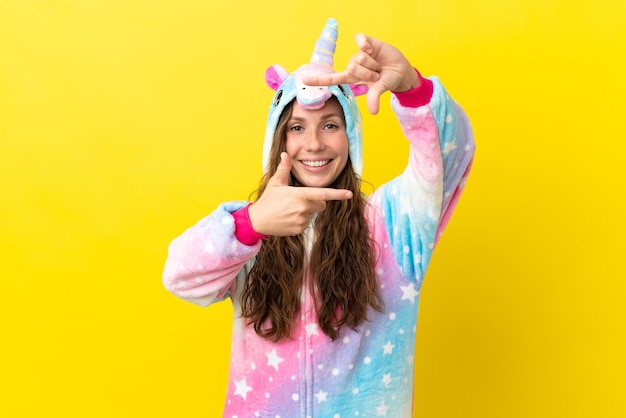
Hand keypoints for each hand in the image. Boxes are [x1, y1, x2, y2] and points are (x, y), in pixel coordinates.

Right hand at [248, 153, 352, 235]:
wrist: (258, 220)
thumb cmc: (268, 200)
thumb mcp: (276, 182)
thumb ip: (284, 168)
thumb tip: (285, 154)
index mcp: (300, 195)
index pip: (323, 194)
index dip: (338, 194)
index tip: (350, 194)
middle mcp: (303, 208)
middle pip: (321, 204)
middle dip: (315, 201)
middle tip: (299, 199)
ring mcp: (302, 220)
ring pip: (315, 213)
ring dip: (308, 210)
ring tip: (291, 209)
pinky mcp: (299, 229)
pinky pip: (308, 222)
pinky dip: (302, 220)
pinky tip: (289, 217)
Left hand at [302, 33, 418, 114]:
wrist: (401, 70)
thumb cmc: (387, 81)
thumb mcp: (380, 89)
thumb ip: (374, 97)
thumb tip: (374, 112)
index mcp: (351, 78)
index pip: (332, 79)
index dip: (318, 80)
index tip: (304, 81)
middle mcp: (352, 65)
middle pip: (352, 67)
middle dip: (368, 73)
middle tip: (376, 75)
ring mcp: (359, 53)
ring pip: (360, 57)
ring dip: (373, 63)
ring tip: (379, 66)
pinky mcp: (365, 42)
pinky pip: (360, 40)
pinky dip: (366, 44)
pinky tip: (373, 49)